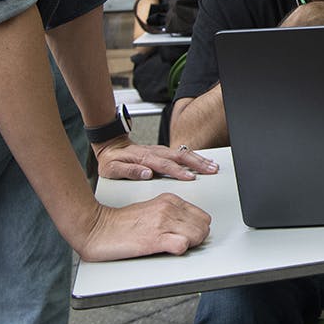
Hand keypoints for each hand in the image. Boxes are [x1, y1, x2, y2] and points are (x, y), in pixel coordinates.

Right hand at [76, 195, 211, 260]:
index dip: (197, 229)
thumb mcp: (152, 209)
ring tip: (174, 247)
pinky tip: (169, 250)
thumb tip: (189, 226)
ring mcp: (162, 222)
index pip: (202, 216)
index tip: (187, 236)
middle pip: (203, 226)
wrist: (96, 228)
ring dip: (190, 245)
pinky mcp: (155, 239)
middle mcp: (169, 208)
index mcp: (170, 199)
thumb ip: (171, 214)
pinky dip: (180, 250)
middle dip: (197, 238)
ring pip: (198, 235)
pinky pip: (182, 245)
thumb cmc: (121, 223)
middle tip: (182, 243)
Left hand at [94, 138, 218, 180]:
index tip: (190, 177)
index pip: (164, 165)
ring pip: (183, 153)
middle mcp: (154, 152)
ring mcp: (160, 150)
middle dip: (197, 163)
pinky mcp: (162, 151)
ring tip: (212, 165)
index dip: (178, 171)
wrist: (111, 146)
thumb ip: (129, 171)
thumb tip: (146, 173)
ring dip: (199, 159)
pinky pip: (181, 152)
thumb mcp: (112, 169)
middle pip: (180, 156)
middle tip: (210, 170)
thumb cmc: (111, 161)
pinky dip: (194, 156)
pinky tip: (202, 160)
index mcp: (144, 158)